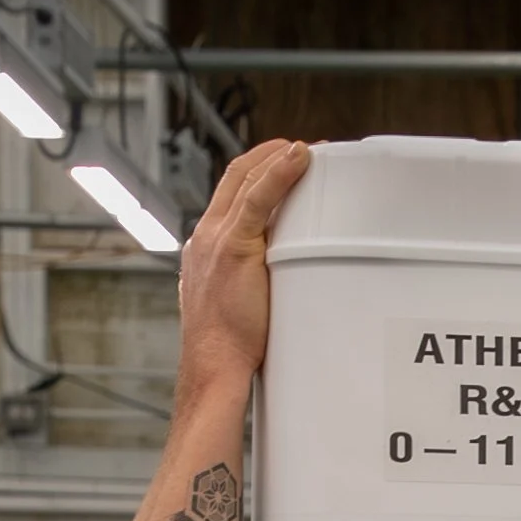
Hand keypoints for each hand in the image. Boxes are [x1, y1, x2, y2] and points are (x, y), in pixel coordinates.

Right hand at [176, 137, 311, 403]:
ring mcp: (217, 238)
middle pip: (236, 176)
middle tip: (309, 151)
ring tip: (314, 152)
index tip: (288, 164)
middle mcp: (206, 236)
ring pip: (247, 179)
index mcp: (206, 247)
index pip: (231, 193)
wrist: (215, 368)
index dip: (259, 171)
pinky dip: (279, 172)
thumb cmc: (232, 349)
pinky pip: (257, 197)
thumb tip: (288, 286)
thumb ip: (256, 284)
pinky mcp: (233, 246)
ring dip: (279, 157)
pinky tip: (300, 157)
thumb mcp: (242, 305)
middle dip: (270, 155)